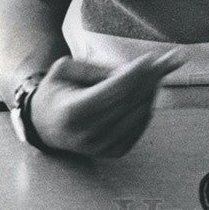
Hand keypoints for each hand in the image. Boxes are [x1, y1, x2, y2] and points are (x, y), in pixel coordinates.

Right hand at [28, 51, 183, 156]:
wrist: (46, 123)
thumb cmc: (59, 89)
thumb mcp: (67, 69)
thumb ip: (98, 68)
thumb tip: (135, 69)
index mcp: (72, 112)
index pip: (113, 91)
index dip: (135, 73)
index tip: (150, 57)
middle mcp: (87, 135)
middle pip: (129, 102)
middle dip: (149, 79)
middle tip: (161, 61)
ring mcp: (102, 147)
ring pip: (140, 114)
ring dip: (151, 91)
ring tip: (153, 73)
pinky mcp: (114, 152)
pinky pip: (141, 126)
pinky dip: (147, 106)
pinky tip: (145, 92)